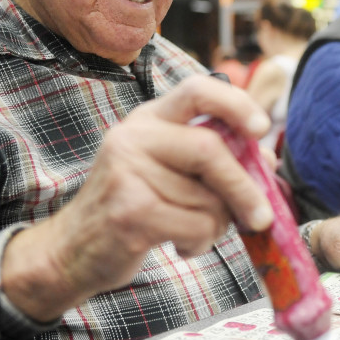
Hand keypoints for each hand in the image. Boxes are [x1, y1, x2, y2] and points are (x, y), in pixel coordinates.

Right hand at [2, 74, 272, 320]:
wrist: (72, 249)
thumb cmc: (134, 205)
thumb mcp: (169, 170)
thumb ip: (214, 160)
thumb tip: (267, 162)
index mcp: (148, 119)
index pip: (196, 89)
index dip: (236, 103)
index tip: (261, 128)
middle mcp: (134, 137)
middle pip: (210, 148)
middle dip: (244, 186)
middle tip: (263, 216)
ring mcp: (128, 173)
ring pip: (208, 198)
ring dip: (217, 225)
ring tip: (194, 231)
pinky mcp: (130, 212)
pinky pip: (196, 227)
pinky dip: (202, 243)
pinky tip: (181, 245)